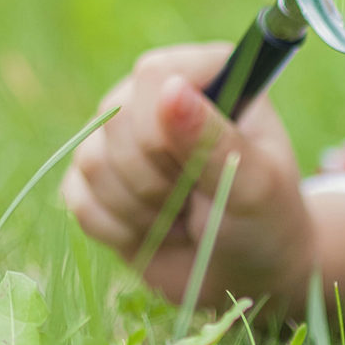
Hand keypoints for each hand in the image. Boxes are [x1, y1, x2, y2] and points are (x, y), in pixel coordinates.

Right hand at [60, 43, 323, 312]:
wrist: (247, 272)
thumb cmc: (265, 219)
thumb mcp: (255, 183)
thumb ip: (212, 138)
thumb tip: (171, 88)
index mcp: (206, 73)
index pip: (152, 75)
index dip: (164, 130)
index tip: (201, 171)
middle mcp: (157, 93)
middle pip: (115, 120)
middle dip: (156, 180)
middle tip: (197, 200)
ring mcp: (120, 135)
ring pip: (92, 161)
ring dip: (140, 209)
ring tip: (181, 217)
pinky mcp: (94, 178)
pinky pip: (78, 198)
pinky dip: (118, 230)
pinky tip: (155, 231)